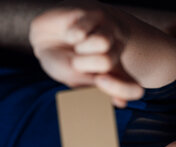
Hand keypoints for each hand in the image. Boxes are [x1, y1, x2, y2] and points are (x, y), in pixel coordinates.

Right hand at [29, 1, 143, 106]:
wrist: (43, 39)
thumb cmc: (62, 63)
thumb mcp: (77, 81)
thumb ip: (97, 91)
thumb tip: (121, 103)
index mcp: (118, 75)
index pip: (132, 87)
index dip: (120, 88)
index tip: (99, 80)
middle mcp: (119, 53)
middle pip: (108, 61)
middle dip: (84, 63)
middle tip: (77, 60)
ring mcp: (110, 32)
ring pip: (102, 42)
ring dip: (81, 48)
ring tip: (77, 45)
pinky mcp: (98, 14)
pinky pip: (86, 29)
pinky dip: (73, 34)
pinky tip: (72, 32)